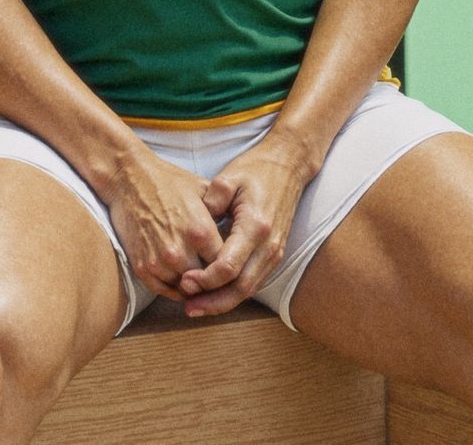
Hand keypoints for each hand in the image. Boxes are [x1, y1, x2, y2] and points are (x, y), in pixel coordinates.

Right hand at [100, 146, 227, 302]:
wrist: (128, 178)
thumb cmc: (168, 180)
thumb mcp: (202, 189)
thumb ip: (222, 213)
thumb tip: (239, 230)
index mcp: (200, 231)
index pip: (226, 264)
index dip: (230, 264)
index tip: (232, 262)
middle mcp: (180, 251)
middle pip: (207, 282)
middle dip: (213, 279)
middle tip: (217, 274)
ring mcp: (159, 262)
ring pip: (186, 290)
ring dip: (193, 285)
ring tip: (198, 275)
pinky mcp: (142, 269)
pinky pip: (164, 291)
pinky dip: (174, 287)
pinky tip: (180, 276)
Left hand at [177, 135, 310, 316]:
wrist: (288, 166)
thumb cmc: (256, 170)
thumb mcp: (228, 178)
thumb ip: (210, 202)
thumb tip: (194, 228)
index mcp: (256, 227)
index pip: (230, 266)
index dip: (206, 279)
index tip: (184, 280)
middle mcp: (269, 246)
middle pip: (241, 288)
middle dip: (213, 301)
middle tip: (188, 307)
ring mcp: (275, 253)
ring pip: (249, 290)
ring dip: (223, 303)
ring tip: (196, 307)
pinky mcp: (275, 255)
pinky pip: (254, 282)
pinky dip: (234, 293)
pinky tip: (216, 295)